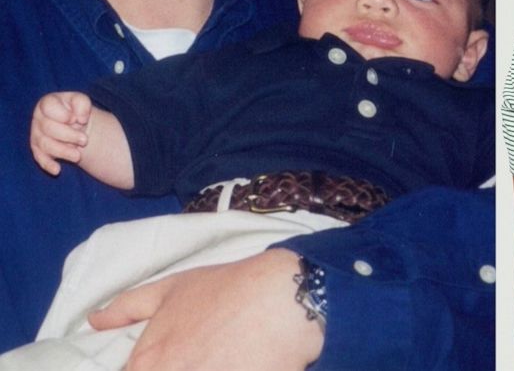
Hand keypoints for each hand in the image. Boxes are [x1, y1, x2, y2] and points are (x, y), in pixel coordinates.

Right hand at [30, 91, 91, 174]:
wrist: (78, 125)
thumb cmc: (77, 111)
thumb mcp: (82, 102)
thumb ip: (82, 104)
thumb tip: (80, 118)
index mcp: (48, 103)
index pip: (48, 106)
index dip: (61, 114)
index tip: (75, 119)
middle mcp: (39, 118)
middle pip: (48, 128)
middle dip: (68, 135)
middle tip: (85, 140)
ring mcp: (37, 135)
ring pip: (45, 144)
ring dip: (63, 151)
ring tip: (78, 156)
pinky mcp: (38, 150)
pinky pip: (40, 158)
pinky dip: (48, 164)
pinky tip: (57, 170)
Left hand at [88, 249, 322, 370]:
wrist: (283, 299)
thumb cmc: (226, 290)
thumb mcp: (174, 287)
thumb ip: (128, 306)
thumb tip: (93, 321)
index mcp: (144, 364)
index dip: (143, 368)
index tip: (163, 360)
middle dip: (178, 367)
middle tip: (199, 355)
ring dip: (201, 369)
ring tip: (216, 358)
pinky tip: (233, 364)